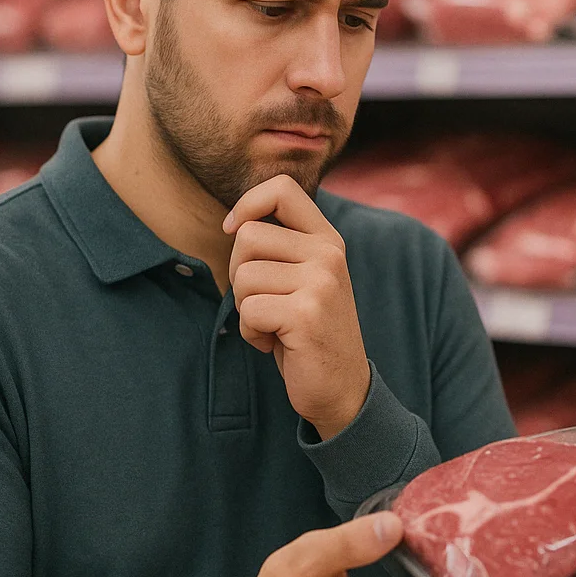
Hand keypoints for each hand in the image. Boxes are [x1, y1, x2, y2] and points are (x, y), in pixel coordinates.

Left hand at [224, 175, 370, 436]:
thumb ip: (283, 247)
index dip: (246, 203)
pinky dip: (251, 333)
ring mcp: (320, 282)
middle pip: (247, 236)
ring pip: (243, 276)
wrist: (342, 387)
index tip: (232, 229)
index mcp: (328, 240)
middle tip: (265, 301)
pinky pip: (248, 310)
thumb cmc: (310, 331)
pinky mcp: (306, 313)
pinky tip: (276, 343)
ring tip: (275, 325)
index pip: (282, 189)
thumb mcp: (305, 278)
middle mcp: (328, 254)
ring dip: (246, 308)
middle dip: (240, 273)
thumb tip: (234, 222)